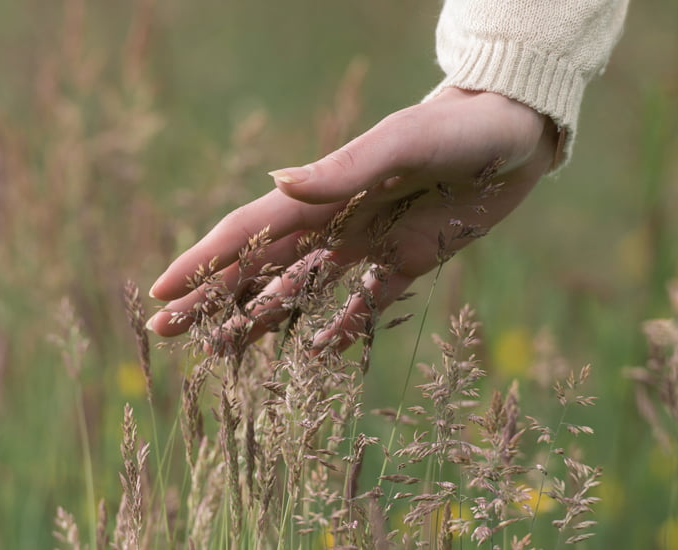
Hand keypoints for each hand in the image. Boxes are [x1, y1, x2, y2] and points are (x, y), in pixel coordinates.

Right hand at [146, 87, 559, 349]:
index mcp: (321, 196)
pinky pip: (364, 305)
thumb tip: (275, 183)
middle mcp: (334, 223)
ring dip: (257, 319)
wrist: (518, 127)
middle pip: (256, 270)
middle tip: (165, 332)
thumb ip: (341, 169)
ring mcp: (368, 244)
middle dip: (209, 300)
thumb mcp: (401, 144)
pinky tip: (314, 354)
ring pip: (297, 291)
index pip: (244, 236)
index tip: (160, 292)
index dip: (200, 265)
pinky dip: (338, 330)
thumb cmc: (459, 129)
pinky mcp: (410, 260)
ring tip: (220, 350)